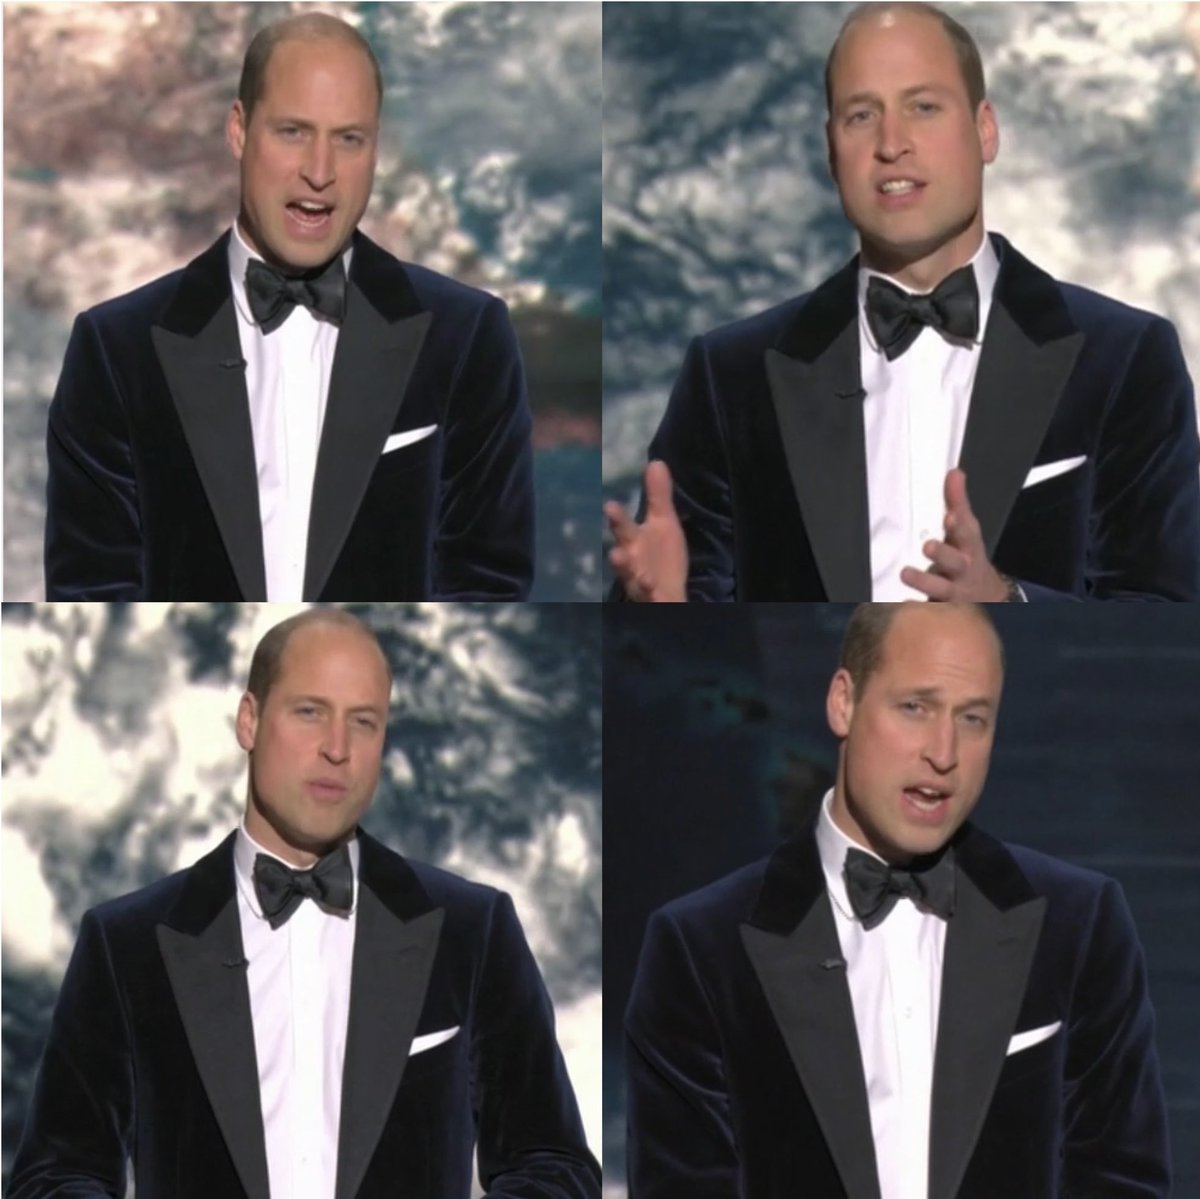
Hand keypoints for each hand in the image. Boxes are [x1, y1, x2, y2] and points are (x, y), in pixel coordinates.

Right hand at [604, 460, 688, 601]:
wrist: (669, 593)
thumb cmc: (661, 556)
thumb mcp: (663, 523)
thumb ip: (658, 496)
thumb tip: (656, 461)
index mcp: (633, 539)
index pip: (623, 525)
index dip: (617, 517)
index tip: (609, 505)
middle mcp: (631, 559)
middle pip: (622, 548)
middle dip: (616, 535)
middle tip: (609, 519)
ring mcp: (639, 578)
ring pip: (629, 572)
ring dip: (623, 565)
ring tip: (617, 556)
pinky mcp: (652, 596)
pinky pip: (649, 594)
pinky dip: (647, 589)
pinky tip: (649, 584)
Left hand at [900, 469, 1010, 601]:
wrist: (985, 596)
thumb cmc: (967, 555)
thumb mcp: (966, 530)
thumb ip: (957, 502)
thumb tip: (954, 472)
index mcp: (969, 547)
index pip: (966, 534)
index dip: (959, 525)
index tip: (950, 516)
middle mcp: (964, 569)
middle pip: (955, 562)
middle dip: (943, 554)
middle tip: (927, 546)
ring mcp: (954, 592)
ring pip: (941, 588)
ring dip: (923, 582)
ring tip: (904, 573)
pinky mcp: (941, 608)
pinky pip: (929, 609)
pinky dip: (917, 608)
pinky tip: (901, 602)